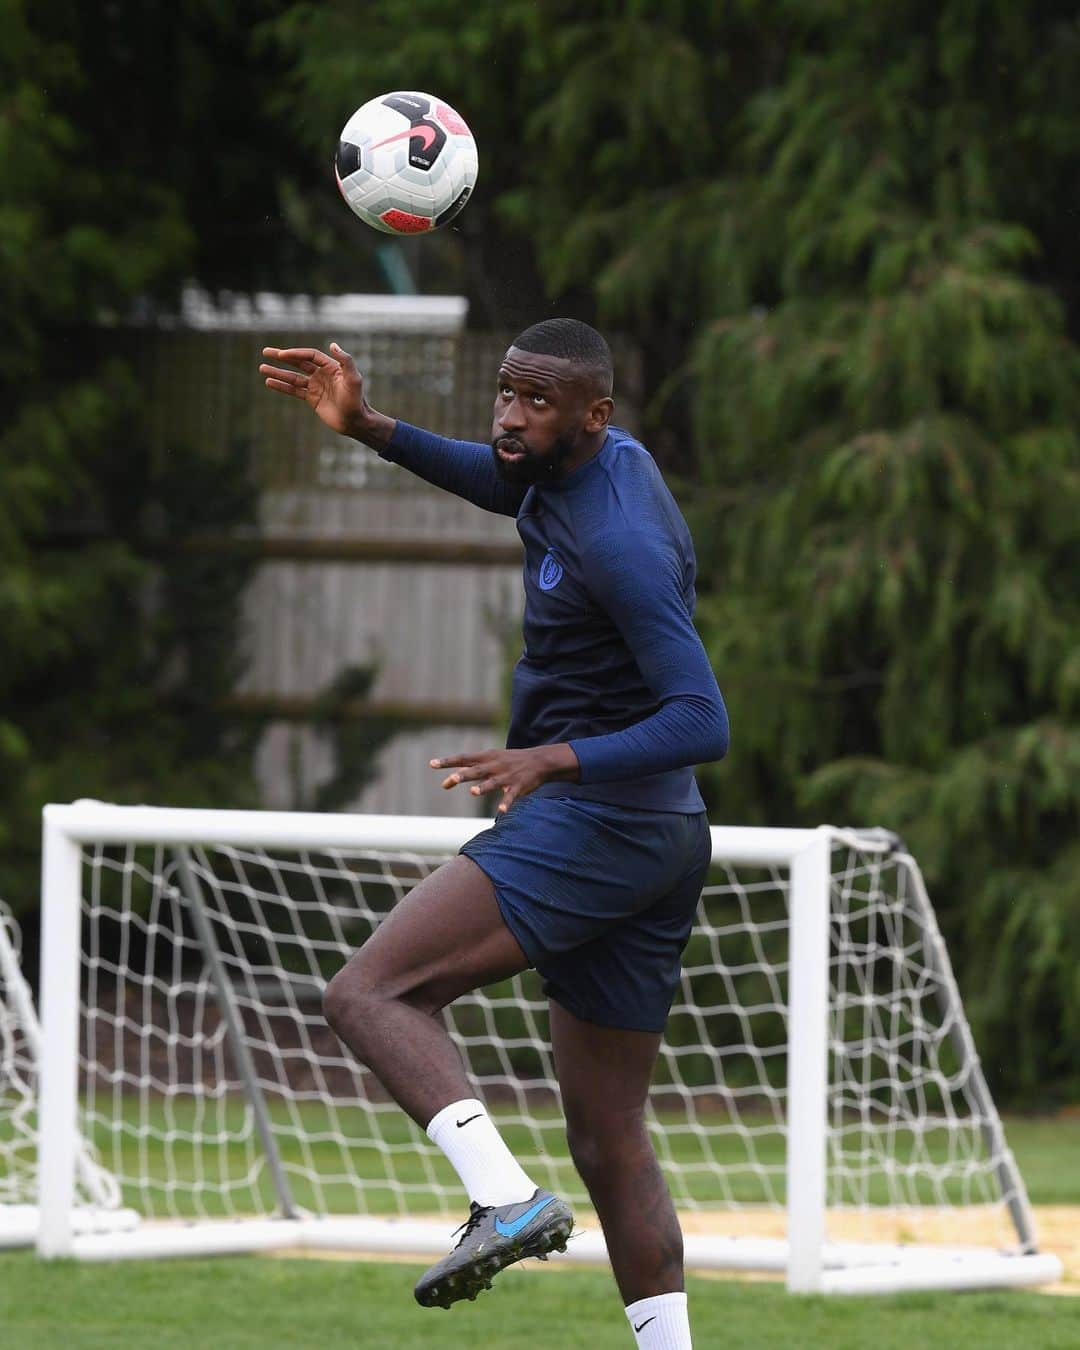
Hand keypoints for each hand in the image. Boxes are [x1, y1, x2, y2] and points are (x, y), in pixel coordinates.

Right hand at [259, 342, 392, 446]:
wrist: (355, 422)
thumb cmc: (356, 400)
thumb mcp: (354, 379)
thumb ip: (346, 361)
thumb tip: (332, 344)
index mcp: (331, 367)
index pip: (310, 356)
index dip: (296, 354)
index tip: (282, 355)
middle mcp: (321, 374)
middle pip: (298, 362)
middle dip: (282, 357)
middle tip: (266, 352)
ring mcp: (315, 386)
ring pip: (293, 377)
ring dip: (278, 372)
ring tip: (262, 368)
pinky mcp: (312, 399)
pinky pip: (294, 391)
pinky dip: (282, 387)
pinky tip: (269, 382)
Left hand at [431, 743, 579, 812]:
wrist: (539, 761)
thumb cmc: (509, 761)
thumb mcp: (490, 760)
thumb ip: (469, 770)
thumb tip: (447, 781)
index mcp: (486, 758)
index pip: (463, 758)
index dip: (448, 761)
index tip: (432, 764)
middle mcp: (494, 766)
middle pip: (475, 771)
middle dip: (462, 775)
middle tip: (448, 781)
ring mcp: (506, 776)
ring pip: (492, 783)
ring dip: (483, 787)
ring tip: (473, 792)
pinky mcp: (518, 787)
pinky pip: (510, 797)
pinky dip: (506, 803)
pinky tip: (500, 811)